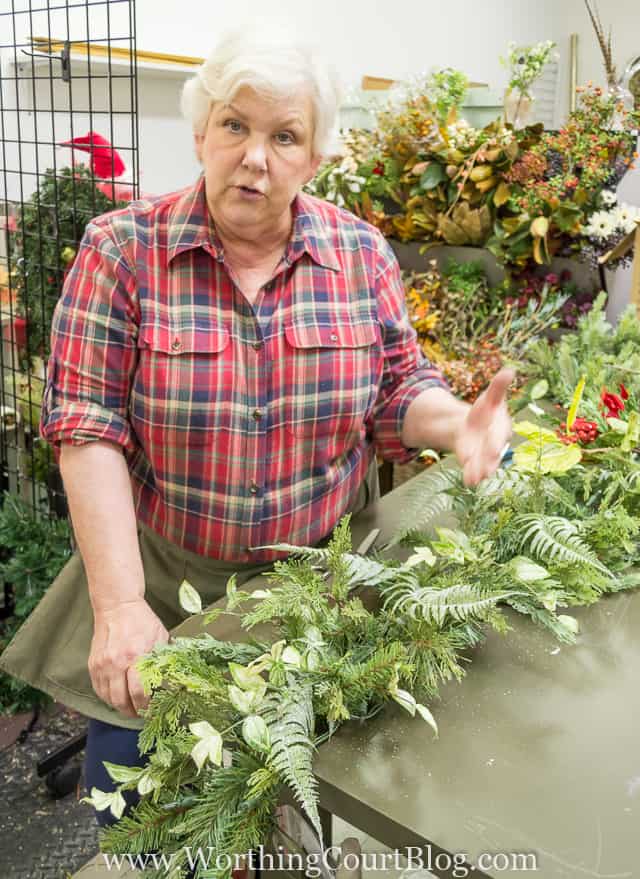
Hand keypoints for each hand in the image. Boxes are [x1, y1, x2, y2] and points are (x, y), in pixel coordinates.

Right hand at [89, 598, 168, 716]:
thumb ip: (163, 659)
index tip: (151, 709)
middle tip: (140, 714)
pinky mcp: (92, 664)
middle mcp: (116, 662)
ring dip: (119, 707)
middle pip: (121, 700)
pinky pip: (98, 689)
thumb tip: (170, 680)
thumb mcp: (160, 637)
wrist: (117, 606)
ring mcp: (102, 664)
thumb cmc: (142, 621)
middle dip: (132, 711)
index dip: (145, 705)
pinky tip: (117, 697)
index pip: (139, 692)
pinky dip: (107, 697)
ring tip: (129, 708)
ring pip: (108, 698)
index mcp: (136, 655)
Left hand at [453, 367, 514, 486]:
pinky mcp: (474, 462)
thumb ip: (498, 387)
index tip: (494, 447)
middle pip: (493, 451)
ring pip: (485, 465)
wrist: (471, 425)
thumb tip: (509, 370)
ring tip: (475, 478)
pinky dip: (471, 476)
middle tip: (487, 467)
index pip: (501, 434)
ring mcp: (485, 455)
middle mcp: (496, 443)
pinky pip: (474, 470)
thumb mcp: (489, 397)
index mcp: (502, 426)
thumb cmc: (485, 410)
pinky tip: (468, 482)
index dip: (497, 440)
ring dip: (480, 471)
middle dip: (489, 458)